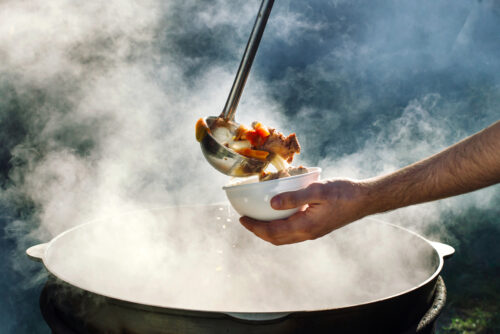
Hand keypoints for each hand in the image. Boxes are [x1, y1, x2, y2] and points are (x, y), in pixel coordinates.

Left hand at [239, 179, 368, 244]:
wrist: (364, 200)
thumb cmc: (343, 193)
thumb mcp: (318, 190)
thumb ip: (295, 197)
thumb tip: (272, 203)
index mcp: (306, 226)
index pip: (273, 232)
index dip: (255, 227)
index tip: (242, 218)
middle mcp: (307, 233)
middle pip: (276, 239)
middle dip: (258, 231)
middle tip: (245, 220)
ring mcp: (313, 232)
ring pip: (284, 237)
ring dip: (268, 231)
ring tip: (257, 219)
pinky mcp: (317, 227)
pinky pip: (292, 232)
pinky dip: (280, 227)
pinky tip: (278, 215)